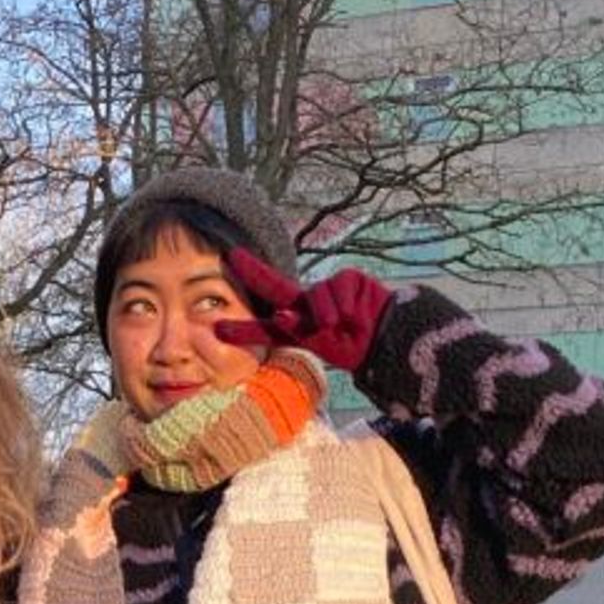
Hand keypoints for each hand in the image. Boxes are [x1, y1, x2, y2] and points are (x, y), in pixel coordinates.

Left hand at [217, 249, 392, 374]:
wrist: (386, 338)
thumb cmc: (352, 346)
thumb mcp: (322, 347)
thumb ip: (299, 331)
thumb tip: (280, 313)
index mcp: (298, 327)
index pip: (266, 329)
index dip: (243, 328)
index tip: (216, 328)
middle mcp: (306, 305)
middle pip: (275, 286)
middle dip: (254, 272)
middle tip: (233, 257)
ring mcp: (325, 290)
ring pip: (315, 296)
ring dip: (325, 314)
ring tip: (342, 326)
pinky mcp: (346, 278)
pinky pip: (337, 289)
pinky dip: (344, 305)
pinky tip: (355, 315)